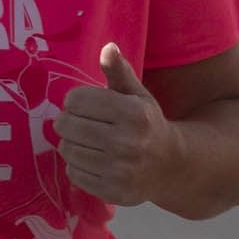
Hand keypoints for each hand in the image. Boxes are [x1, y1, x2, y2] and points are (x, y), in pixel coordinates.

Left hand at [55, 45, 167, 207]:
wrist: (172, 165)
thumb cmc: (148, 124)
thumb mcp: (138, 95)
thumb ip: (120, 72)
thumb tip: (107, 47)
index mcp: (134, 113)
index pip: (76, 99)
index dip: (76, 100)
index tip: (86, 105)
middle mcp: (127, 142)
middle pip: (67, 124)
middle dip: (69, 121)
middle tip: (82, 124)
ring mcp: (119, 169)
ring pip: (67, 149)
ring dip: (72, 144)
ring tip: (88, 142)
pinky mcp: (111, 191)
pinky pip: (73, 173)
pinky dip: (78, 165)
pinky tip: (94, 160)